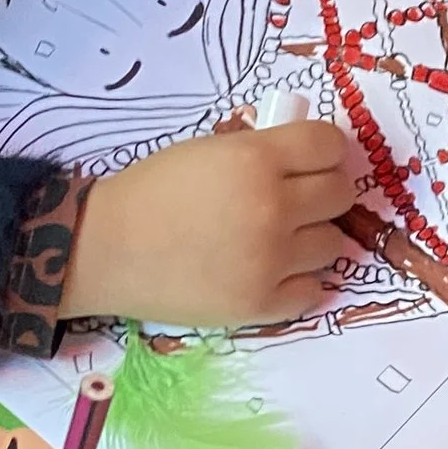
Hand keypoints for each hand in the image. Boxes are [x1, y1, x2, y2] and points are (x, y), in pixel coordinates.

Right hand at [57, 121, 354, 328]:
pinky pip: (313, 290)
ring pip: (332, 243)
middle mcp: (272, 208)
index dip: (325, 151)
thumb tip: (312, 160)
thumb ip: (262, 151)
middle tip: (296, 200)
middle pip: (340, 194)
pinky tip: (271, 271)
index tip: (312, 161)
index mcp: (256, 159)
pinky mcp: (261, 304)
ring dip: (311, 238)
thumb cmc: (152, 192)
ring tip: (275, 239)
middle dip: (322, 193)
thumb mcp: (209, 149)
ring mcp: (270, 260)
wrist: (106, 249)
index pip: (330, 144)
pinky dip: (298, 281)